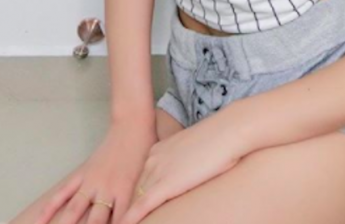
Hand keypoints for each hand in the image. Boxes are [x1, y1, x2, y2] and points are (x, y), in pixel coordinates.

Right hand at [32, 118, 157, 223]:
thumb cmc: (145, 152)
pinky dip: (50, 208)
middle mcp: (107, 190)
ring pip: (73, 211)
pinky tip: (39, 222)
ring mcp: (92, 182)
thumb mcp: (147, 178)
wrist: (133, 125)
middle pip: (93, 223)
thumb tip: (139, 218)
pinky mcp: (83, 173)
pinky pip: (64, 193)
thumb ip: (139, 200)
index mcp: (126, 193)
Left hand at [119, 109, 245, 223]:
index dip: (137, 194)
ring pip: (135, 199)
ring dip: (127, 214)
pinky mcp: (165, 184)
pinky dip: (131, 219)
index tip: (131, 207)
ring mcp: (158, 171)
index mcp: (159, 150)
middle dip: (128, 206)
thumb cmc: (219, 141)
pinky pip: (141, 206)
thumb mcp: (194, 151)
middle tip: (116, 220)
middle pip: (135, 189)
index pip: (142, 178)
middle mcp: (153, 159)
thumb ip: (184, 163)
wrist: (228, 131)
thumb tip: (186, 175)